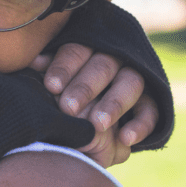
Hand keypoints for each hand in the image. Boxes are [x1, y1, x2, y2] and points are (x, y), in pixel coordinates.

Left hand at [31, 44, 158, 167]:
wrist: (91, 118)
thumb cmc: (62, 91)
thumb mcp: (55, 80)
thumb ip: (46, 72)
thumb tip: (34, 64)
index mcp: (86, 47)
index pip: (76, 50)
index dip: (64, 67)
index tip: (51, 86)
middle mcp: (114, 57)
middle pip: (103, 65)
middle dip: (84, 87)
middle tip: (68, 108)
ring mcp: (136, 78)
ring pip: (131, 83)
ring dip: (113, 103)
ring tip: (97, 125)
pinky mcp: (152, 101)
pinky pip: (151, 110)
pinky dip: (141, 125)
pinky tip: (125, 140)